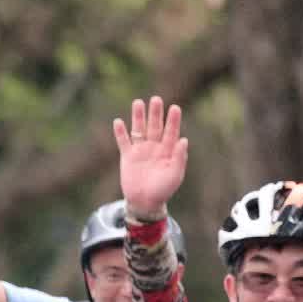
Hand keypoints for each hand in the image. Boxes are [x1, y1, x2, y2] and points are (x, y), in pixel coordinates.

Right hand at [114, 96, 187, 219]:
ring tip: (137, 102)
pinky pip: (123, 142)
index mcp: (168, 150)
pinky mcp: (127, 157)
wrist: (145, 202)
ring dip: (138, 117)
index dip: (173, 120)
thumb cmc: (163, 190)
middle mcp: (154, 147)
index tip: (174, 108)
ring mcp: (140, 150)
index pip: (171, 132)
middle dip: (155, 113)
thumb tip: (183, 140)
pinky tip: (118, 121)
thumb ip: (179, 158)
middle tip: (156, 99)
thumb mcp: (175, 175)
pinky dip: (120, 132)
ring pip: (139, 130)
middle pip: (155, 126)